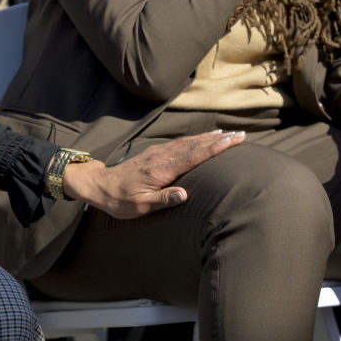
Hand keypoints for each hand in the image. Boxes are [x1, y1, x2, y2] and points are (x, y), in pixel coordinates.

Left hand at [62, 130, 245, 217]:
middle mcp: (162, 157)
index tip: (233, 141)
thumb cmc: (120, 200)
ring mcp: (158, 153)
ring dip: (209, 138)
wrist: (99, 185)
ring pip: (188, 142)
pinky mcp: (155, 153)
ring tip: (227, 134)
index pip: (194, 156)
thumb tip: (185, 194)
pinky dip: (195, 140)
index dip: (215, 148)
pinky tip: (202, 139)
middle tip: (240, 135)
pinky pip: (180, 143)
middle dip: (219, 140)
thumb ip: (162, 200)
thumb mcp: (139, 206)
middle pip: (195, 145)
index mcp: (161, 170)